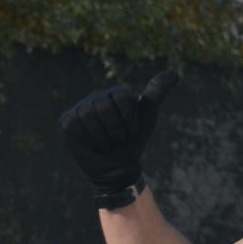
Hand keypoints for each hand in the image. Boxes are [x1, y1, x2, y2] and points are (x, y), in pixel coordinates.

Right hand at [59, 70, 178, 200]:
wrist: (118, 171)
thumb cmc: (132, 144)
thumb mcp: (147, 118)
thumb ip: (156, 93)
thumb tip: (175, 72)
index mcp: (113, 93)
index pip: (122, 96)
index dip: (130, 119)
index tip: (130, 131)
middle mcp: (94, 97)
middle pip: (106, 104)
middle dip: (117, 129)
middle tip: (117, 140)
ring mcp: (79, 108)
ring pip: (91, 113)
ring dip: (104, 137)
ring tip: (105, 144)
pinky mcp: (67, 122)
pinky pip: (78, 123)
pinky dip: (89, 139)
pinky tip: (91, 144)